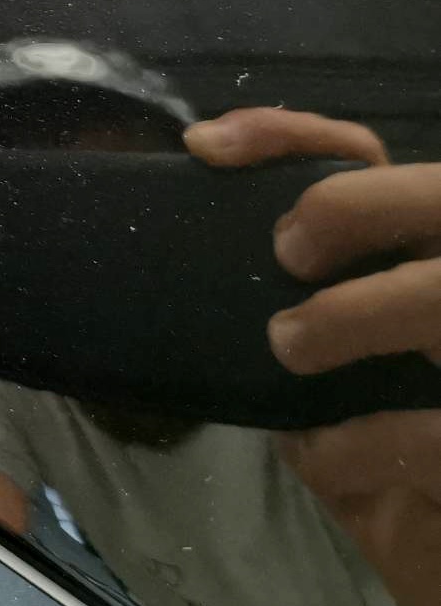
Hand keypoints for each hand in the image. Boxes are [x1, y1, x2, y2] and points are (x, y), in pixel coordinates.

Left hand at [187, 107, 440, 605]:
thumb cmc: (390, 471)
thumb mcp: (326, 393)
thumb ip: (292, 330)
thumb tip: (189, 280)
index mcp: (429, 259)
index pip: (368, 158)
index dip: (289, 134)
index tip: (202, 147)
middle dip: (353, 205)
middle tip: (285, 256)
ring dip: (360, 312)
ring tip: (294, 350)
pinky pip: (432, 429)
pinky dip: (366, 440)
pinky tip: (327, 459)